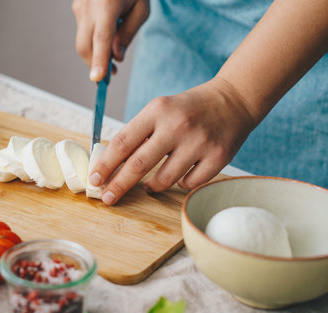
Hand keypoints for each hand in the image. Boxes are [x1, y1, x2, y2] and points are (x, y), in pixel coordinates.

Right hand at [72, 0, 148, 80]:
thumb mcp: (141, 9)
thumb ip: (128, 35)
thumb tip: (116, 58)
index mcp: (107, 4)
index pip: (101, 38)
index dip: (99, 60)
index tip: (98, 79)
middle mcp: (88, 7)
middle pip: (85, 46)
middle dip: (95, 65)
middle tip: (109, 76)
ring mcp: (79, 7)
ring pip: (83, 41)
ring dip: (95, 53)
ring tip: (111, 55)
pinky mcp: (76, 8)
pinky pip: (83, 32)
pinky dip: (93, 41)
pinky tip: (106, 35)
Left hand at [88, 78, 258, 204]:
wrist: (233, 99)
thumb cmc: (187, 109)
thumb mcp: (160, 110)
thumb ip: (138, 134)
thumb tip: (109, 165)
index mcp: (157, 111)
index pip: (122, 142)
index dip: (105, 165)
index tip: (94, 180)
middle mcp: (177, 125)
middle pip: (138, 165)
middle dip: (118, 185)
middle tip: (107, 198)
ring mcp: (199, 142)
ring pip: (164, 180)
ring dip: (150, 187)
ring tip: (147, 186)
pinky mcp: (218, 156)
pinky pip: (188, 183)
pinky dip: (180, 183)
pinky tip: (180, 174)